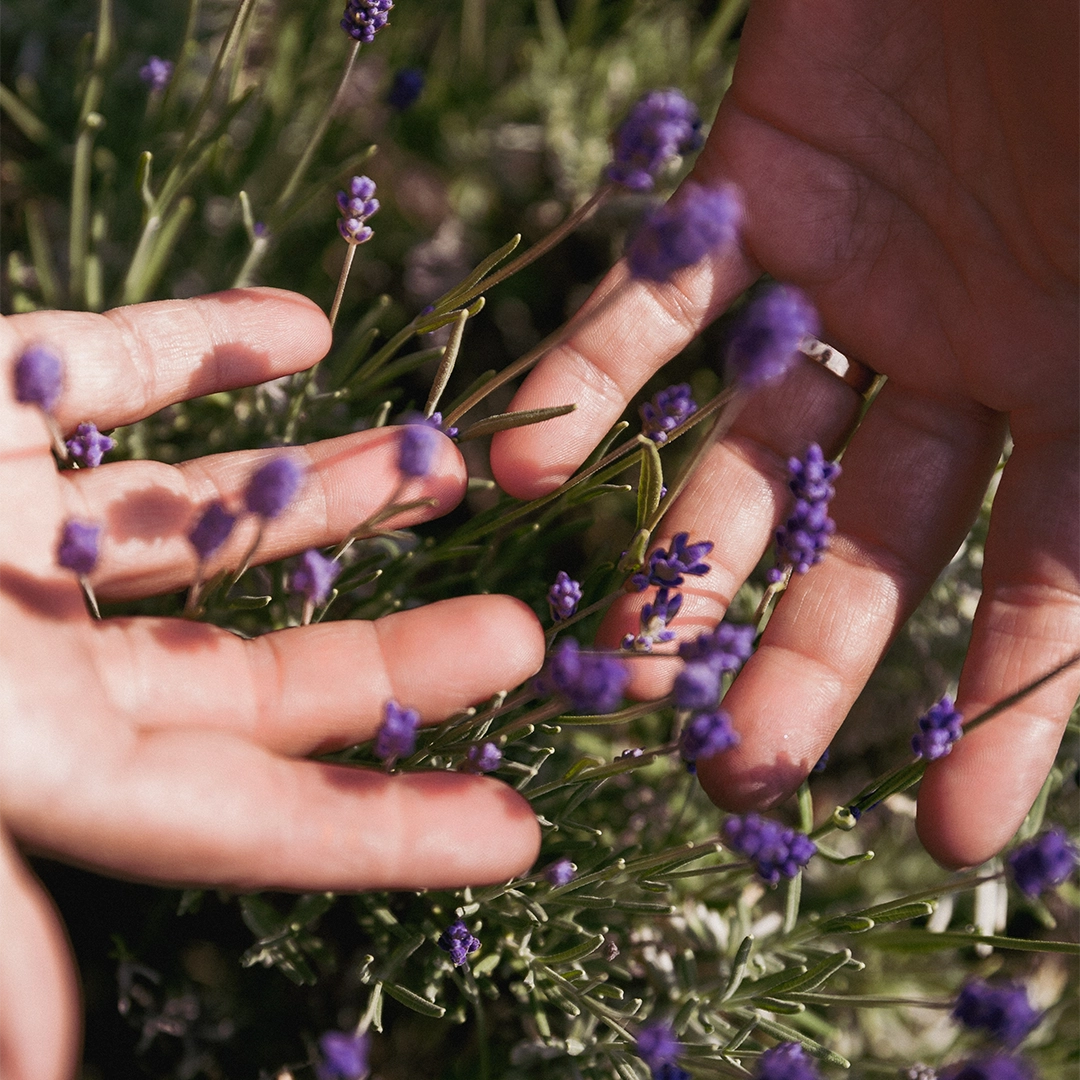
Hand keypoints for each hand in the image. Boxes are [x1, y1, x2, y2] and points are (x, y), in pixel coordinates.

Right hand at [0, 288, 542, 1079]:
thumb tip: (32, 1071)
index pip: (245, 817)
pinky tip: (301, 325)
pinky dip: (209, 343)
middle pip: (261, 670)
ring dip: (336, 491)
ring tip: (449, 468)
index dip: (382, 833)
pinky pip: (123, 363)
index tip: (520, 832)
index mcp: (30, 754)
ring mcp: (17, 519)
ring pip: (216, 517)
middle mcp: (39, 648)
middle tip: (527, 641)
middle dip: (394, 657)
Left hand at [491, 1, 1079, 869]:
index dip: (1005, 712)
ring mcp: (850, 284)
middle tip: (728, 773)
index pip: (1051, 583)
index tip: (948, 839)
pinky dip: (596, 379)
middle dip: (805, 658)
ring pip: (752, 452)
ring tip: (620, 660)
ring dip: (686, 555)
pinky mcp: (749, 194)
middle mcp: (969, 353)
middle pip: (873, 544)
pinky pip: (657, 306)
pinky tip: (531, 467)